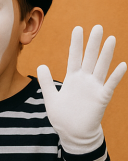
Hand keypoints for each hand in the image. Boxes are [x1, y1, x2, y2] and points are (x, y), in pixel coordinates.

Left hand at [38, 25, 126, 152]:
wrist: (73, 134)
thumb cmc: (62, 116)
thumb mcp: (51, 98)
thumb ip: (46, 82)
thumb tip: (41, 65)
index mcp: (72, 79)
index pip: (74, 57)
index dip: (76, 43)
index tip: (78, 28)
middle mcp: (84, 80)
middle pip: (89, 58)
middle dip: (93, 43)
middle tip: (97, 27)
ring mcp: (94, 88)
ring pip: (101, 67)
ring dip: (106, 54)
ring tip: (111, 39)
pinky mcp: (101, 98)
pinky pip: (109, 85)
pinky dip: (116, 76)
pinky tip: (122, 65)